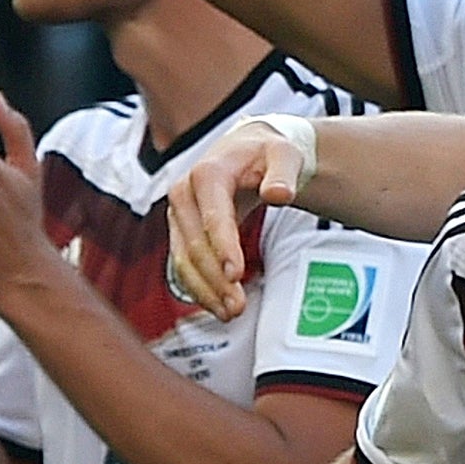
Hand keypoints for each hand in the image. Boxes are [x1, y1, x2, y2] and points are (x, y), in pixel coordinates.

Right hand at [166, 119, 306, 320]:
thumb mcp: (285, 154)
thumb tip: (279, 195)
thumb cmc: (268, 153)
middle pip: (195, 245)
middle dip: (215, 279)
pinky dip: (199, 287)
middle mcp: (184, 193)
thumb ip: (284, 174)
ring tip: (230, 313)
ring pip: (183, 259)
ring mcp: (179, 213)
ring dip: (205, 290)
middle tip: (238, 307)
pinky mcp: (181, 230)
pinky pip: (183, 264)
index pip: (213, 216)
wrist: (247, 150)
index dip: (223, 247)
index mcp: (208, 172)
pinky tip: (217, 306)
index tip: (236, 274)